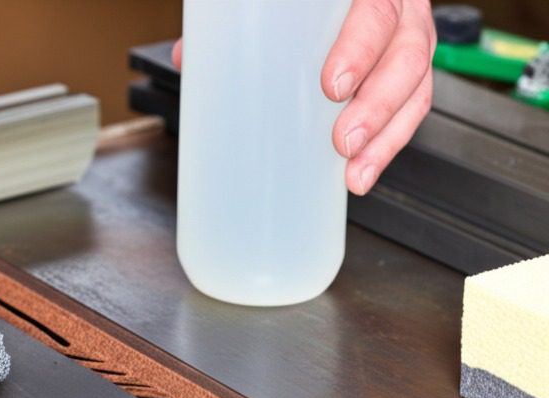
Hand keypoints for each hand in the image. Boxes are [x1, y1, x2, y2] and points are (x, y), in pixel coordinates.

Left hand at [172, 0, 434, 195]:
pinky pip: (409, 111)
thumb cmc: (313, 2)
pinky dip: (386, 147)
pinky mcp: (406, 76)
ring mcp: (409, 42)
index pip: (376, 11)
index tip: (334, 84)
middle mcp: (399, 11)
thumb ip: (240, 20)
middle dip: (376, 105)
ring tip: (352, 169)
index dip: (360, 48)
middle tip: (342, 141)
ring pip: (415, 89)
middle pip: (406, 56)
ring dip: (384, 137)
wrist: (342, 0)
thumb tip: (189, 57)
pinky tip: (361, 173)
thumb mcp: (281, 3)